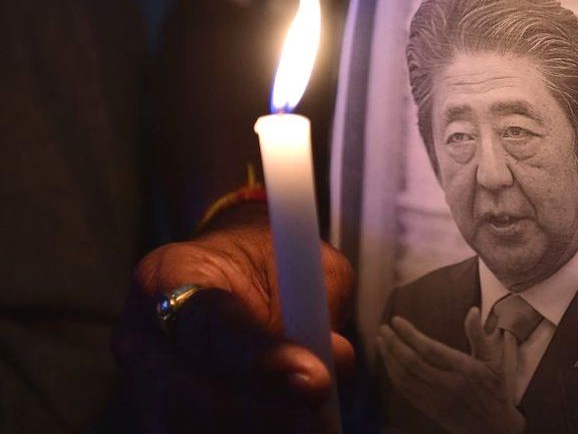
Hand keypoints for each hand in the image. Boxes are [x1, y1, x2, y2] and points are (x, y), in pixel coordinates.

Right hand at [111, 204, 353, 432]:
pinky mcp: (158, 415)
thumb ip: (314, 307)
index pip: (210, 323)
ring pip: (183, 426)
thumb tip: (335, 360)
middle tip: (318, 421)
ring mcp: (141, 383)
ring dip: (256, 430)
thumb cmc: (269, 261)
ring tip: (313, 428)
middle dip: (258, 414)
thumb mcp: (301, 264)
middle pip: (183, 392)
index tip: (315, 379)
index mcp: (171, 273)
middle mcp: (141, 334)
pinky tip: (290, 429)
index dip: (262, 358)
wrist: (232, 268)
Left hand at [377, 308, 525, 433]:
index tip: (396, 321)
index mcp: (463, 369)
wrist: (494, 428)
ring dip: (389, 359)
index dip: (410, 335)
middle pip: (412, 363)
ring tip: (381, 342)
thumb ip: (479, 336)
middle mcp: (447, 384)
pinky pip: (405, 391)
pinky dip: (394, 375)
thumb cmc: (495, 390)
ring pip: (404, 378)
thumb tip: (473, 310)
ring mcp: (435, 398)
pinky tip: (389, 363)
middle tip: (383, 329)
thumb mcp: (493, 361)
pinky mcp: (428, 409)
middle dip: (394, 344)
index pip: (430, 349)